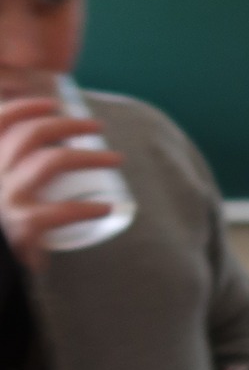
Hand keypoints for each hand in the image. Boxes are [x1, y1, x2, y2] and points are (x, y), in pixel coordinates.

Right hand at [0, 95, 122, 266]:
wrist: (0, 267)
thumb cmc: (6, 223)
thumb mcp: (5, 185)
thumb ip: (15, 166)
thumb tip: (51, 136)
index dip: (26, 106)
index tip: (55, 102)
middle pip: (32, 134)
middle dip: (69, 124)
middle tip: (98, 127)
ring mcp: (6, 201)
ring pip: (53, 161)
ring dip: (90, 156)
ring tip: (115, 159)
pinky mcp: (22, 227)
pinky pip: (62, 211)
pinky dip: (89, 208)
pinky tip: (107, 208)